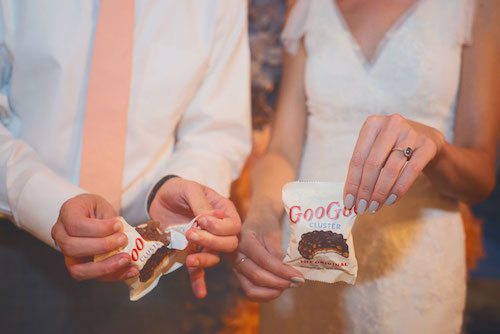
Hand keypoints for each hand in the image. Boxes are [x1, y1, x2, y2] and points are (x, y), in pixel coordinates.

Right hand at [51, 194, 137, 280]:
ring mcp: (67, 254)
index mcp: (67, 213)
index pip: (75, 225)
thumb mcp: (103, 207)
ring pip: (78, 269)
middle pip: (72, 247)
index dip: (98, 229)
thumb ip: (110, 221)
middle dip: (101, 247)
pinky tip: (131, 271)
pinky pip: (93, 277)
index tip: (119, 225)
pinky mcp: (79, 267)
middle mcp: (60, 235)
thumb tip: (124, 236)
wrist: (93, 216)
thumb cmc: (97, 210)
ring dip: (106, 266)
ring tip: (126, 259)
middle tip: (123, 240)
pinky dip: (114, 275)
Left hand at [148, 177, 240, 297]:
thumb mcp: (190, 189)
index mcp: (224, 211)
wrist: (160, 198)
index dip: (220, 227)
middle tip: (190, 234)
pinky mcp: (191, 252)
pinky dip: (199, 281)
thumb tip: (213, 218)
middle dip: (211, 242)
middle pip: (229, 244)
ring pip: (215, 257)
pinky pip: (198, 270)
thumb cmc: (179, 189)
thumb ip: (201, 203)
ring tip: (188, 258)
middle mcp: (219, 229)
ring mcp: (206, 243)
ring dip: (204, 260)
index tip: (201, 220)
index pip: (234, 226)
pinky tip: (199, 292)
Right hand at [229, 212, 303, 301]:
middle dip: (279, 283)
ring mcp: (235, 267)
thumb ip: (277, 253)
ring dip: (271, 292)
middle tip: (297, 283)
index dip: (282, 271)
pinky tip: (278, 290)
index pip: (264, 261)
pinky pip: (250, 291)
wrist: (255, 220)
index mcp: (244, 241)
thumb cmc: (265, 224)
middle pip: (256, 276)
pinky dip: (265, 294)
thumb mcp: (273, 233)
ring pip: (251, 289)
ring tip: (288, 286)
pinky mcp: (239, 275)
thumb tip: (287, 273)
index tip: (299, 277)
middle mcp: (235, 256)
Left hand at [344, 114, 444, 213]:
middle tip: (361, 208)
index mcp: (372, 124)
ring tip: (374, 207)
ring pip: (390, 169)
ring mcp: (411, 133)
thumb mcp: (376, 148)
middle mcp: (391, 124)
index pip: (357, 158)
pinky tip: (391, 200)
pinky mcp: (428, 145)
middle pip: (372, 164)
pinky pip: (411, 171)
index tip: (348, 202)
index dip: (352, 183)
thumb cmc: (394, 146)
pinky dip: (399, 188)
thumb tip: (351, 196)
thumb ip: (363, 167)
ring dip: (380, 192)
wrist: (428, 138)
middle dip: (365, 190)